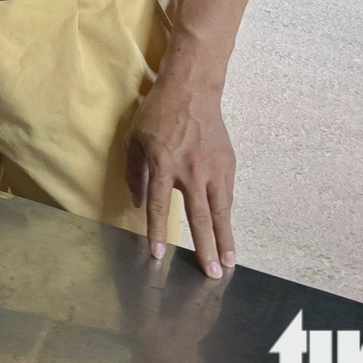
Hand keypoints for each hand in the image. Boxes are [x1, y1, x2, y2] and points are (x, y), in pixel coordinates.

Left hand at [125, 72, 235, 278]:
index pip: (160, 206)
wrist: (191, 89)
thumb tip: (139, 202)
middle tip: (210, 273)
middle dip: (204, 248)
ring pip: (220, 211)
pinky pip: (226, 196)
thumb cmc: (158, 113)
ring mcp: (212, 168)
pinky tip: (227, 233)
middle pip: (198, 217)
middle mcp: (190, 170)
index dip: (157, 232)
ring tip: (228, 263)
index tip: (158, 255)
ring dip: (225, 239)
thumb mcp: (134, 139)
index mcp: (163, 164)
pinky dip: (226, 216)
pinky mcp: (227, 163)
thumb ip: (134, 172)